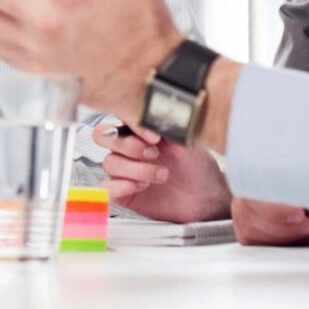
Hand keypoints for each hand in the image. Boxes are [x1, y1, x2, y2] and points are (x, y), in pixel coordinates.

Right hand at [96, 121, 228, 223]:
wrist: (206, 198)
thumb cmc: (197, 168)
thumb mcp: (187, 141)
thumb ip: (167, 126)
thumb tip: (158, 111)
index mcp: (141, 129)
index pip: (120, 115)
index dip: (131, 123)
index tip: (154, 136)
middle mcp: (129, 148)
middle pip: (103, 136)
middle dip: (128, 145)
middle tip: (154, 154)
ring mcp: (124, 170)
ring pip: (109, 163)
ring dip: (136, 169)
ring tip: (161, 176)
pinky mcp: (123, 192)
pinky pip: (106, 187)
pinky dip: (122, 186)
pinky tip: (142, 186)